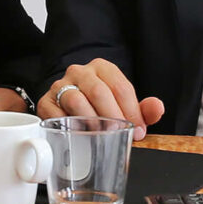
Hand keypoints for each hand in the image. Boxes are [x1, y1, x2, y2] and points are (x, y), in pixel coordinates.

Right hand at [35, 60, 164, 129]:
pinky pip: (55, 113)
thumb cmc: (101, 107)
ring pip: (76, 100)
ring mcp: (60, 85)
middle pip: (99, 92)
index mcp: (102, 67)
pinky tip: (77, 135)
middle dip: (113, 117)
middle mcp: (80, 72)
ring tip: (100, 136)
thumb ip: (145, 109)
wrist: (69, 107)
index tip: (137, 131)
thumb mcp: (124, 107)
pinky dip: (67, 126)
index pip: (120, 86)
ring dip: (91, 121)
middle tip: (119, 135)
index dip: (132, 111)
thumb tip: (157, 108)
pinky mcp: (46, 102)